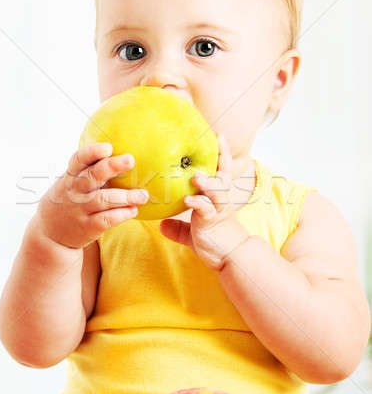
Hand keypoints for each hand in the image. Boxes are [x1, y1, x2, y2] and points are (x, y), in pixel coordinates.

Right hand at [35, 143, 148, 248]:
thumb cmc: (66, 201)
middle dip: (112, 167)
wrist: (50, 234)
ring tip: (143, 195)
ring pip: (103, 200)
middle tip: (130, 160)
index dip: (92, 152)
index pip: (78, 160)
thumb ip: (87, 170)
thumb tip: (117, 152)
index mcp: (70, 177)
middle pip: (93, 176)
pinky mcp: (88, 227)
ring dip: (125, 196)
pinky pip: (106, 219)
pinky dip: (121, 214)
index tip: (108, 147)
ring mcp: (80, 210)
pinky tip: (133, 210)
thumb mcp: (68, 183)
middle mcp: (74, 192)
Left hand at [159, 133, 249, 270]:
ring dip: (206, 181)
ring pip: (216, 190)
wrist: (232, 258)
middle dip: (221, 157)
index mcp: (217, 197)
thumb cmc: (214, 242)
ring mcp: (217, 210)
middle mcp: (220, 200)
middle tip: (218, 139)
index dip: (220, 154)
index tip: (218, 135)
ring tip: (196, 176)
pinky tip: (189, 200)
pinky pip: (206, 210)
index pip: (220, 171)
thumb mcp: (192, 233)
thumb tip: (161, 225)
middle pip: (223, 174)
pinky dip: (198, 203)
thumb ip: (178, 227)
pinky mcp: (212, 222)